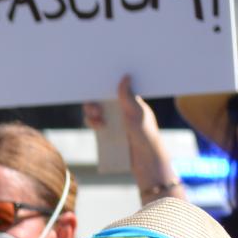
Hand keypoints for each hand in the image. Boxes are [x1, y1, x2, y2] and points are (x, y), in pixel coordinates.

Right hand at [87, 75, 177, 198]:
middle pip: (102, 99)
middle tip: (95, 108)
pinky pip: (94, 123)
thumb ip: (128, 96)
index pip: (115, 89)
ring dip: (92, 112)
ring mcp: (114, 121)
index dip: (104, 86)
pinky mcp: (108, 132)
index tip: (95, 85)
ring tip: (97, 118)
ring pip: (96, 111)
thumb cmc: (145, 134)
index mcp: (131, 101)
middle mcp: (122, 109)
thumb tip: (126, 76)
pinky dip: (92, 122)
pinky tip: (98, 127)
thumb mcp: (136, 113)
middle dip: (95, 101)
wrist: (144, 160)